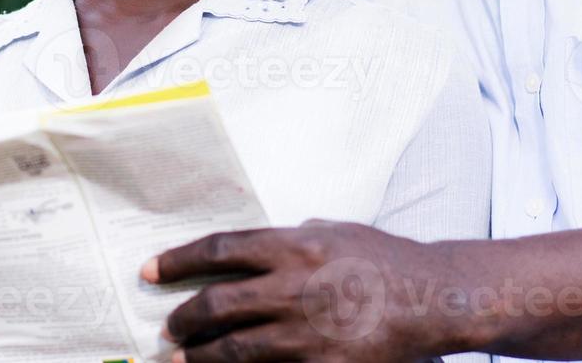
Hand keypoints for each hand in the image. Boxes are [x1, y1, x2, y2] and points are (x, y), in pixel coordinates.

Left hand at [141, 220, 471, 362]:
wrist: (432, 298)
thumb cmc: (381, 258)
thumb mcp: (330, 231)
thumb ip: (286, 241)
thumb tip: (242, 253)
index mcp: (294, 245)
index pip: (220, 250)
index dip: (178, 260)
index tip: (150, 270)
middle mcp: (294, 286)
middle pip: (217, 303)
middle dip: (183, 317)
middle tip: (169, 325)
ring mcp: (307, 332)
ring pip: (234, 349)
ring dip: (198, 357)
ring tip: (179, 359)